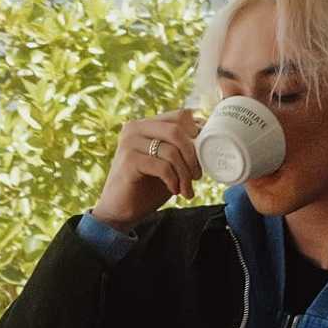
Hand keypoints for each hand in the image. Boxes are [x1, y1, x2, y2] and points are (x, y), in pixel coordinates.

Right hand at [92, 111, 203, 228]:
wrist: (120, 211)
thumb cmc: (147, 187)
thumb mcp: (168, 163)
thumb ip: (181, 148)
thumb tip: (207, 136)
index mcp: (146, 124)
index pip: (181, 116)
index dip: (197, 134)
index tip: (202, 157)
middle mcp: (135, 128)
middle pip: (177, 130)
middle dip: (193, 156)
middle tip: (197, 176)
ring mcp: (129, 143)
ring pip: (171, 151)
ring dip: (184, 174)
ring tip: (186, 189)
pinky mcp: (129, 161)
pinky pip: (162, 166)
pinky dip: (173, 180)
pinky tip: (174, 190)